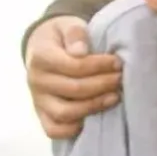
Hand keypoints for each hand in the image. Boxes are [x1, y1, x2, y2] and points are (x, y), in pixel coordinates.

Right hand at [27, 16, 121, 139]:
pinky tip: (95, 118)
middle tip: (121, 79)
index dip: (100, 66)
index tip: (118, 63)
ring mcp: (38, 100)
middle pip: (74, 90)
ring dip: (94, 106)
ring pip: (65, 113)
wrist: (45, 47)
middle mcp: (36, 80)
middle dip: (103, 85)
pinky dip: (74, 129)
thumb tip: (81, 52)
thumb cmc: (63, 37)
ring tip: (115, 96)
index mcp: (40, 56)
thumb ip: (75, 33)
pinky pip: (54, 130)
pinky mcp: (42, 115)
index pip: (74, 66)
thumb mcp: (68, 25)